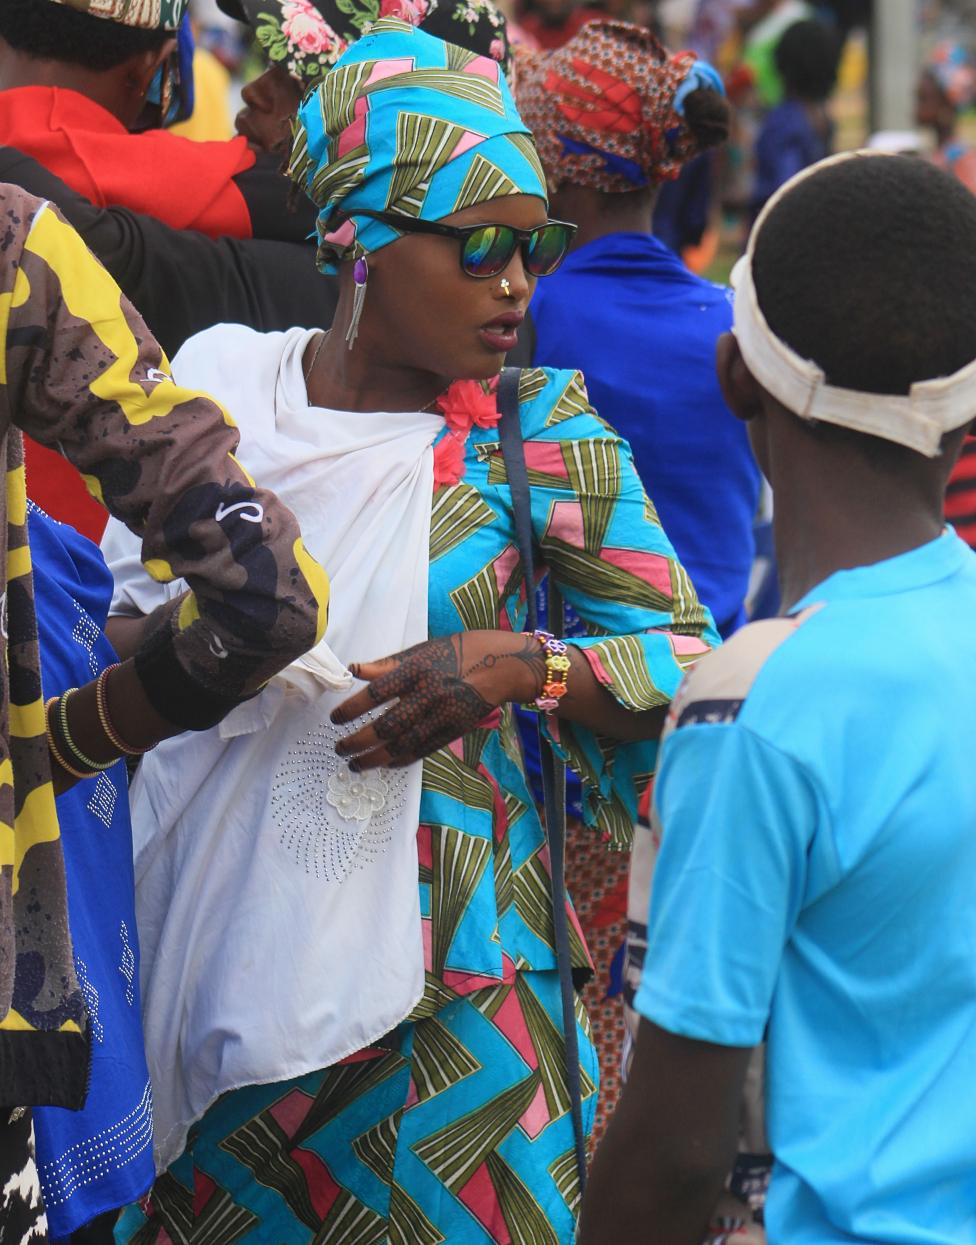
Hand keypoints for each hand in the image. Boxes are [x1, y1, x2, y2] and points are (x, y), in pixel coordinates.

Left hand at [330, 631, 545, 769]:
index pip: (377, 693)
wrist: (504, 665)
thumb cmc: (459, 651)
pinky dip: (400, 760)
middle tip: (339, 749)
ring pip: (403, 745)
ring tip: (355, 764)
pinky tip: (384, 765)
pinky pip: (422, 750)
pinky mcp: (453, 731)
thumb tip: (355, 669)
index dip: (353, 708)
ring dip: (375, 758)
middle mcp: (429, 694)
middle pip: (387, 726)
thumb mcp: (422, 649)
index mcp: (418, 670)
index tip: (335, 719)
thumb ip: (388, 664)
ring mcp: (442, 716)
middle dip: (358, 741)